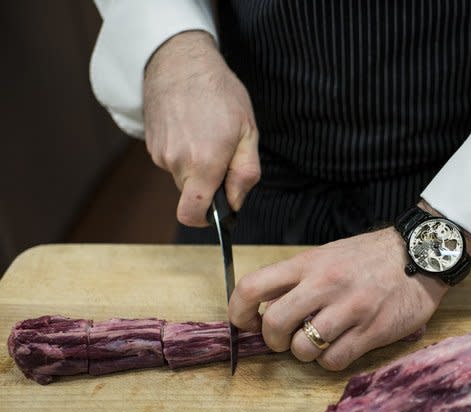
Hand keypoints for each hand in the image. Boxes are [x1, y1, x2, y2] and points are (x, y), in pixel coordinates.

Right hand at [143, 31, 260, 226]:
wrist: (179, 60)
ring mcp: (159, 154)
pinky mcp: (150, 145)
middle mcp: (176, 163)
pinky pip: (172, 161)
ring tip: (206, 133)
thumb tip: (236, 203)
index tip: (220, 209)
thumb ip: (245, 173)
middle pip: (192, 195)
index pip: (192, 215)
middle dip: (209, 184)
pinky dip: (184, 151)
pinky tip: (191, 127)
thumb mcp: (248, 131)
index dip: (207, 219)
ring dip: (197, 165)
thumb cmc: (219, 93)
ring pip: (182, 177)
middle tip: (223, 153)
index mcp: (203, 164)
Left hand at [228, 228, 448, 370]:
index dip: (238, 312)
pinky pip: (334, 360)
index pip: (253, 287)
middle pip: (273, 323)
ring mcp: (349, 309)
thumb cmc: (371, 257)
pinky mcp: (372, 331)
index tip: (247, 324)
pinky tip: (341, 347)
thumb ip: (299, 279)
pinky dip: (331, 361)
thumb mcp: (329, 256)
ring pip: (303, 349)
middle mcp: (325, 285)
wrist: (421, 254)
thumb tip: (267, 308)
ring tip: (319, 341)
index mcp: (309, 264)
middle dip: (272, 340)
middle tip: (284, 339)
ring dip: (305, 353)